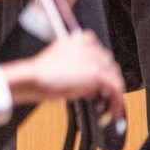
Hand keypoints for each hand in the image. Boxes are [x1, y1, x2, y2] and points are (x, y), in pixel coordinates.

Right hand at [3, 28, 123, 106]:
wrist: (34, 78)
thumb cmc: (40, 74)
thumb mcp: (59, 63)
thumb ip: (76, 66)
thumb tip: (89, 84)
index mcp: (75, 40)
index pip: (97, 48)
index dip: (100, 63)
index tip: (99, 75)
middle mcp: (87, 47)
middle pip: (108, 62)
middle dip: (107, 77)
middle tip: (102, 93)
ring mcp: (94, 59)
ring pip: (114, 75)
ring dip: (113, 89)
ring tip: (108, 103)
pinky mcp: (97, 73)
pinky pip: (116, 87)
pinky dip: (116, 101)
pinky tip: (112, 109)